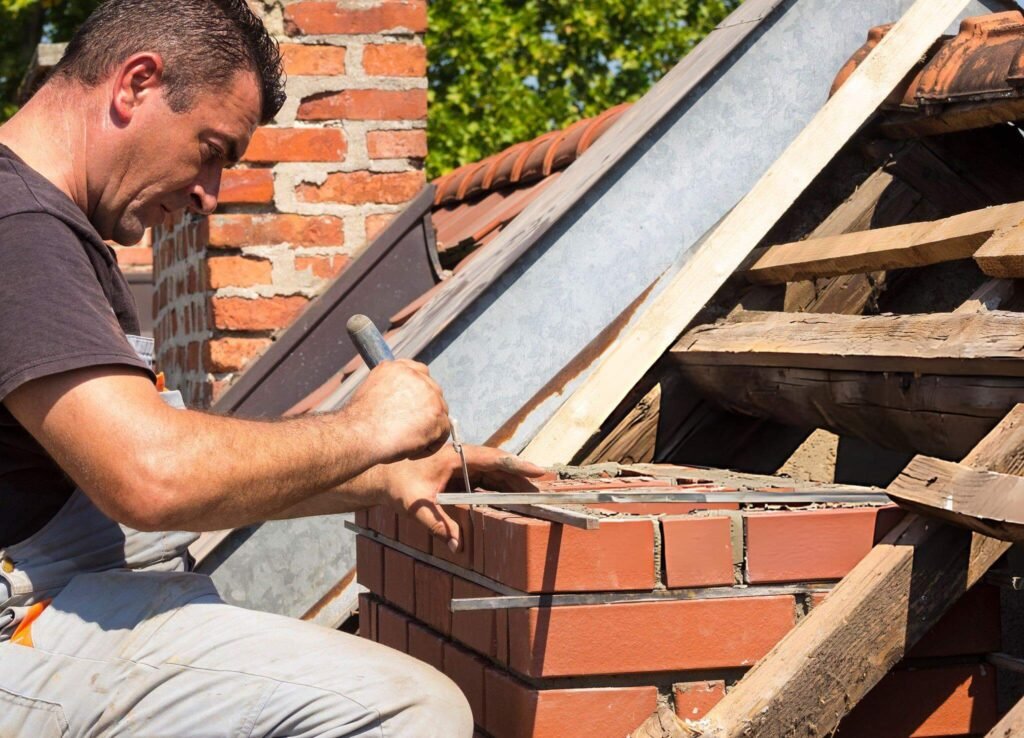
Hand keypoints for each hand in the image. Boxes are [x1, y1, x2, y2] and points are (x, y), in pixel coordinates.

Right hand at [344, 360, 449, 464]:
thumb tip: (405, 401)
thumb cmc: (360, 423)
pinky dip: (429, 446)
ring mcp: (429, 393)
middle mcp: (416, 376)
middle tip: (409, 430)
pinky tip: (411, 452)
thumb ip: (392, 390)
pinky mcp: (437, 413)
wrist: (359, 434)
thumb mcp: (372, 392)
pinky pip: (443, 432)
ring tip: (406, 444)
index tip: (413, 407)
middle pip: (433, 392)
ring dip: (427, 430)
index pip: (419, 372)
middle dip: (425, 411)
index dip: (418, 392)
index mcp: (397, 367)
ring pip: (439, 413)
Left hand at [376, 445, 546, 550]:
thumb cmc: (398, 486)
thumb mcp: (417, 506)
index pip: (493, 459)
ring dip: (512, 482)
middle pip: (499, 466)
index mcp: (456, 458)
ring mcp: (461, 465)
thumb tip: (457, 546)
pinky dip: (499, 488)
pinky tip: (511, 500)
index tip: (538, 470)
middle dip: (521, 476)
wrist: (381, 477)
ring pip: (493, 473)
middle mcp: (462, 458)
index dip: (517, 465)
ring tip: (533, 495)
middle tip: (543, 488)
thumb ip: (438, 525)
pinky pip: (484, 480)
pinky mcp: (458, 474)